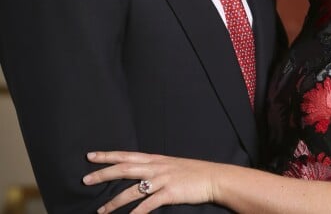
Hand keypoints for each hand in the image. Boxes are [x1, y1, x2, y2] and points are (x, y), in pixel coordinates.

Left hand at [83, 151, 214, 212]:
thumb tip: (139, 173)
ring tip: (101, 211)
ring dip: (114, 202)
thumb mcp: (171, 165)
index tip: (91, 156)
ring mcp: (162, 179)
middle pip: (125, 168)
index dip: (108, 155)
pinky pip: (148, 205)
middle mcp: (156, 167)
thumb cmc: (192, 172)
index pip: (127, 155)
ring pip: (132, 190)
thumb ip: (154, 168)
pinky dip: (135, 213)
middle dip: (103, 174)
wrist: (212, 177)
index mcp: (155, 159)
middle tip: (85, 179)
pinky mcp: (169, 193)